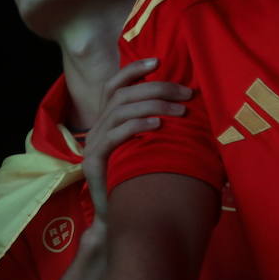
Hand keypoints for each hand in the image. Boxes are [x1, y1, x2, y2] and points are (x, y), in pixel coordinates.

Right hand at [84, 58, 191, 219]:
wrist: (117, 219)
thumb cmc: (137, 183)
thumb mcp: (145, 147)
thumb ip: (152, 126)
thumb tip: (179, 105)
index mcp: (106, 123)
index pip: (112, 86)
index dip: (132, 70)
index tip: (158, 60)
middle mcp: (96, 130)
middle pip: (121, 96)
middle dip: (156, 89)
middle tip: (185, 94)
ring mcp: (93, 146)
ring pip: (119, 112)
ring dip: (153, 107)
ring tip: (179, 112)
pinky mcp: (94, 162)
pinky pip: (113, 136)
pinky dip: (136, 126)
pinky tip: (157, 126)